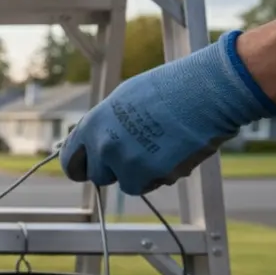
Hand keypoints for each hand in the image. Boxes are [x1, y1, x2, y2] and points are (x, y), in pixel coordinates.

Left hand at [59, 31, 275, 194]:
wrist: (205, 91)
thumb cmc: (168, 89)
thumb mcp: (123, 100)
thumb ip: (104, 126)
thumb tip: (94, 142)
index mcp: (93, 125)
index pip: (71, 161)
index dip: (81, 167)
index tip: (89, 168)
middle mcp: (104, 146)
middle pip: (98, 176)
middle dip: (114, 170)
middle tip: (136, 155)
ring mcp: (127, 162)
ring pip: (126, 183)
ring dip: (140, 173)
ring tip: (160, 148)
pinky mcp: (151, 174)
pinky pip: (149, 185)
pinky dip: (159, 176)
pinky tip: (172, 154)